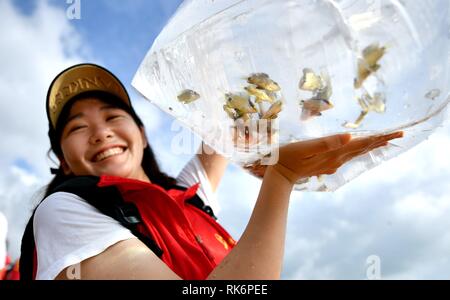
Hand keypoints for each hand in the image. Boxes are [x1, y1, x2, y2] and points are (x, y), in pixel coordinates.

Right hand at [269, 131, 403, 184]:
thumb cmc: (288, 157)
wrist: (280, 175)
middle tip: (399, 134)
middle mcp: (337, 159)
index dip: (380, 137)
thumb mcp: (305, 148)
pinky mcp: (326, 164)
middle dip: (381, 141)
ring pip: (357, 152)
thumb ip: (326, 143)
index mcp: (335, 153)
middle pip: (364, 148)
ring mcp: (332, 163)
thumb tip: (349, 137)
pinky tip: (358, 148)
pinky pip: (348, 156)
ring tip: (384, 141)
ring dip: (371, 145)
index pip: (362, 143)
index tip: (398, 133)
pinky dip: (358, 150)